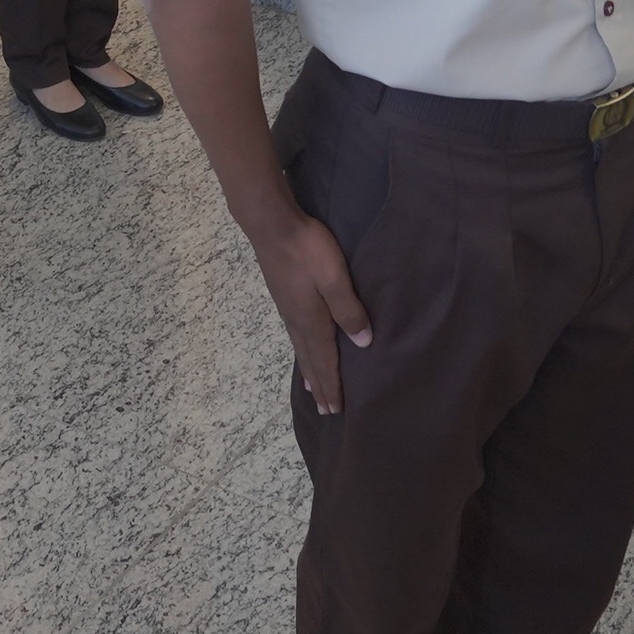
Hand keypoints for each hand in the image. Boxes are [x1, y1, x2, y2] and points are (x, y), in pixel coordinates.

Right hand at [250, 208, 372, 414]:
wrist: (271, 224)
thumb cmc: (307, 250)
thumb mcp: (335, 278)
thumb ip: (349, 310)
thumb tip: (363, 344)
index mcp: (312, 321)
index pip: (325, 361)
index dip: (332, 386)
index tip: (336, 410)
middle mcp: (297, 321)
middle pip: (310, 360)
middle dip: (319, 385)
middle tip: (324, 410)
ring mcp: (286, 308)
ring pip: (300, 348)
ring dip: (309, 370)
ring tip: (311, 388)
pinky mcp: (282, 296)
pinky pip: (294, 334)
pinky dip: (300, 350)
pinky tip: (300, 344)